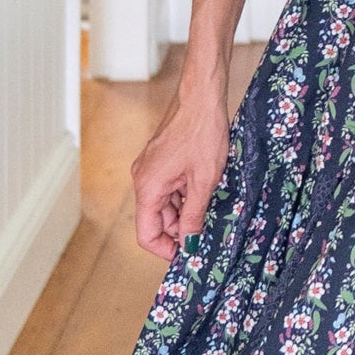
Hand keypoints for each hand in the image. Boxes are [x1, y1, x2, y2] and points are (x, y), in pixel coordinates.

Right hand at [131, 82, 230, 260]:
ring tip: (212, 215)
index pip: (146, 234)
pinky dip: (186, 198)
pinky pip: (170, 189)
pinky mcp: (161, 162)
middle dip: (179, 233)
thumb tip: (188, 244)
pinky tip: (207, 196)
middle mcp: (143, 180)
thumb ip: (194, 215)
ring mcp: (151, 170)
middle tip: (207, 239)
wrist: (201, 96)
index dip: (166, 250)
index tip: (189, 257)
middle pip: (156, 221)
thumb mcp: (204, 181)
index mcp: (148, 187)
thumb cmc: (202, 133)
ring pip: (165, 206)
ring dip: (185, 214)